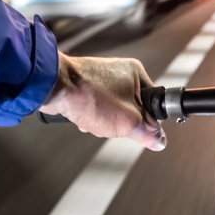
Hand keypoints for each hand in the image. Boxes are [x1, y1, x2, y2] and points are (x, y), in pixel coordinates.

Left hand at [40, 52, 165, 150]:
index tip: (136, 127)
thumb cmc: (90, 96)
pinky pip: (98, 106)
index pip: (154, 104)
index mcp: (137, 74)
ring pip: (113, 110)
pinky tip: (83, 116)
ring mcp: (103, 77)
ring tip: (94, 118)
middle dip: (120, 122)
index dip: (147, 120)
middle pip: (132, 109)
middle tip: (111, 122)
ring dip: (104, 120)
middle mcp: (121, 72)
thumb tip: (160, 141)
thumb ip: (148, 133)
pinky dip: (92, 114)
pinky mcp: (87, 84)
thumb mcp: (128, 121)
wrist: (53, 87)